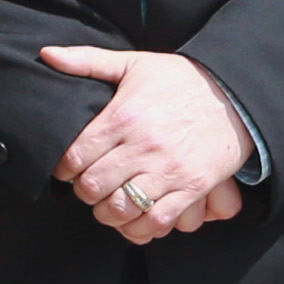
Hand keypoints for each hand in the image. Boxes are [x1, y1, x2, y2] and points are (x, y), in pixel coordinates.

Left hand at [41, 44, 254, 244]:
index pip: (76, 156)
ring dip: (107, 212)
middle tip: (88, 186)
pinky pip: (157, 221)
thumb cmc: (181, 80)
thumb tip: (48, 55)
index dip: (64, 169)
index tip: (69, 168)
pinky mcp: (192, 187)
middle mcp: (144, 145)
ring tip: (108, 203)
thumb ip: (88, 61)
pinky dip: (140, 228)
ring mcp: (169, 169)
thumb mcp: (134, 63)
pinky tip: (135, 218)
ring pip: (121, 208)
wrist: (235, 94)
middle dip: (84, 192)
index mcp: (125, 116)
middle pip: (93, 187)